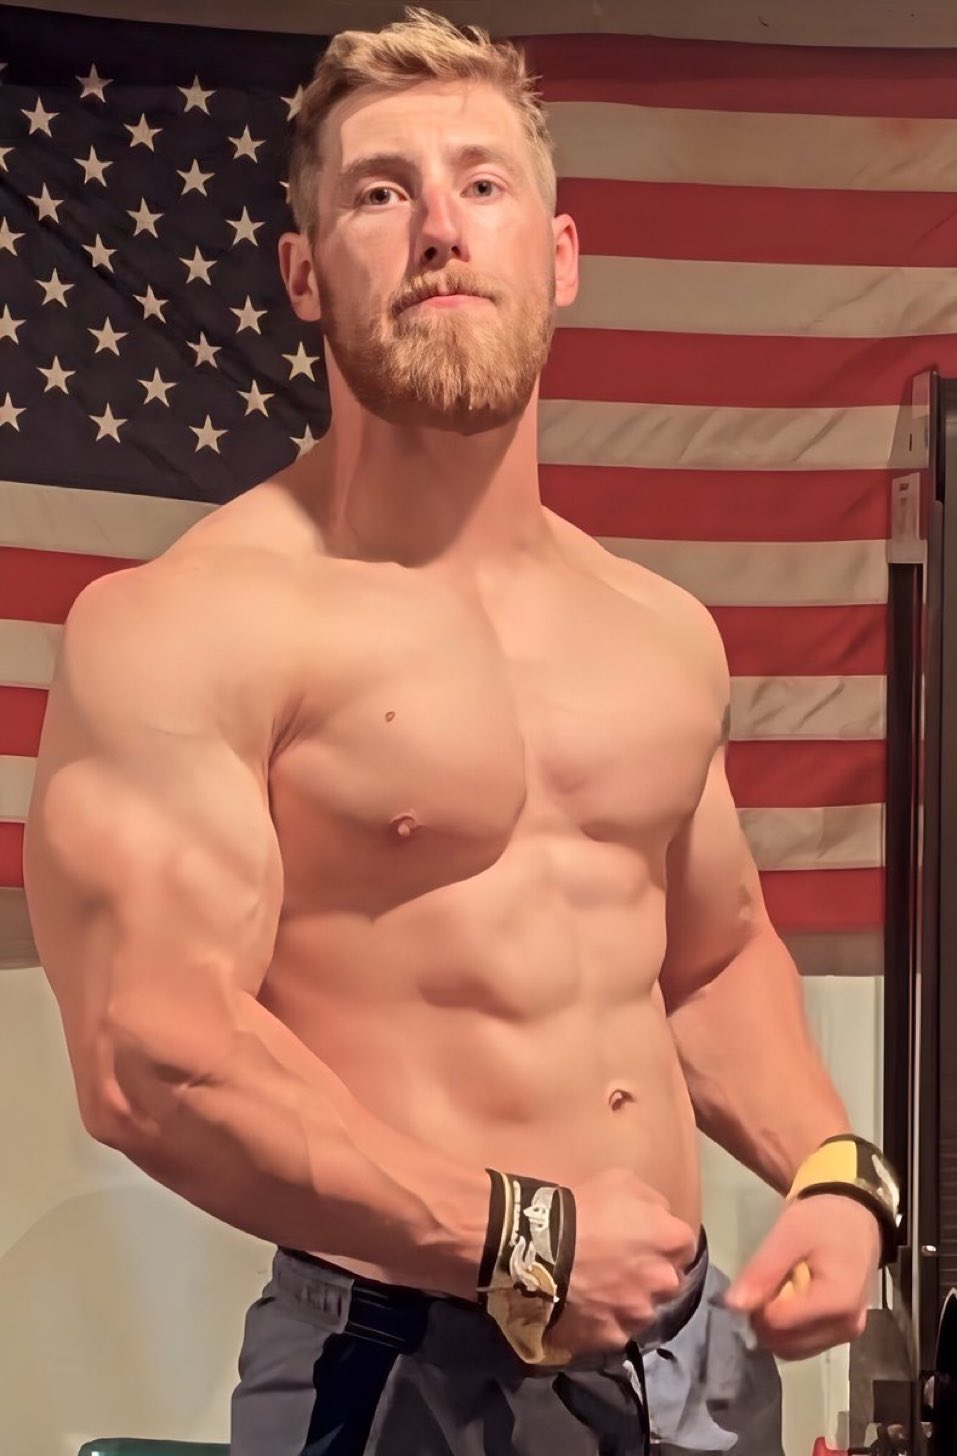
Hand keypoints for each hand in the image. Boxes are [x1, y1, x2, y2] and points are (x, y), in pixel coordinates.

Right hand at [549, 1167, 697, 1356]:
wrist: (542, 1247)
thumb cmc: (585, 1206)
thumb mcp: (622, 1181)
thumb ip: (652, 1202)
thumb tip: (660, 1217)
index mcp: (670, 1240)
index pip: (685, 1245)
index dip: (667, 1242)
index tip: (649, 1239)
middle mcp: (663, 1281)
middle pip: (669, 1281)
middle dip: (654, 1275)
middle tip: (626, 1266)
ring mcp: (638, 1313)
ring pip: (644, 1310)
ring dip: (632, 1301)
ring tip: (605, 1291)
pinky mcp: (612, 1336)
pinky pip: (616, 1330)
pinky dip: (607, 1322)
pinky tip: (591, 1309)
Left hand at [724, 1194, 880, 1359]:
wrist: (857, 1215)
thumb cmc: (823, 1220)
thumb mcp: (788, 1235)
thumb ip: (762, 1272)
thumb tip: (732, 1306)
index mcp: (836, 1302)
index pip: (778, 1324)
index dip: (755, 1306)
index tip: (752, 1282)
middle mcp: (846, 1326)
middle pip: (787, 1344)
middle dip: (763, 1322)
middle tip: (758, 1287)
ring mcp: (848, 1332)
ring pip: (795, 1349)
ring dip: (775, 1328)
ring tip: (773, 1291)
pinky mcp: (845, 1331)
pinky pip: (808, 1343)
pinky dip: (790, 1329)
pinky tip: (787, 1299)